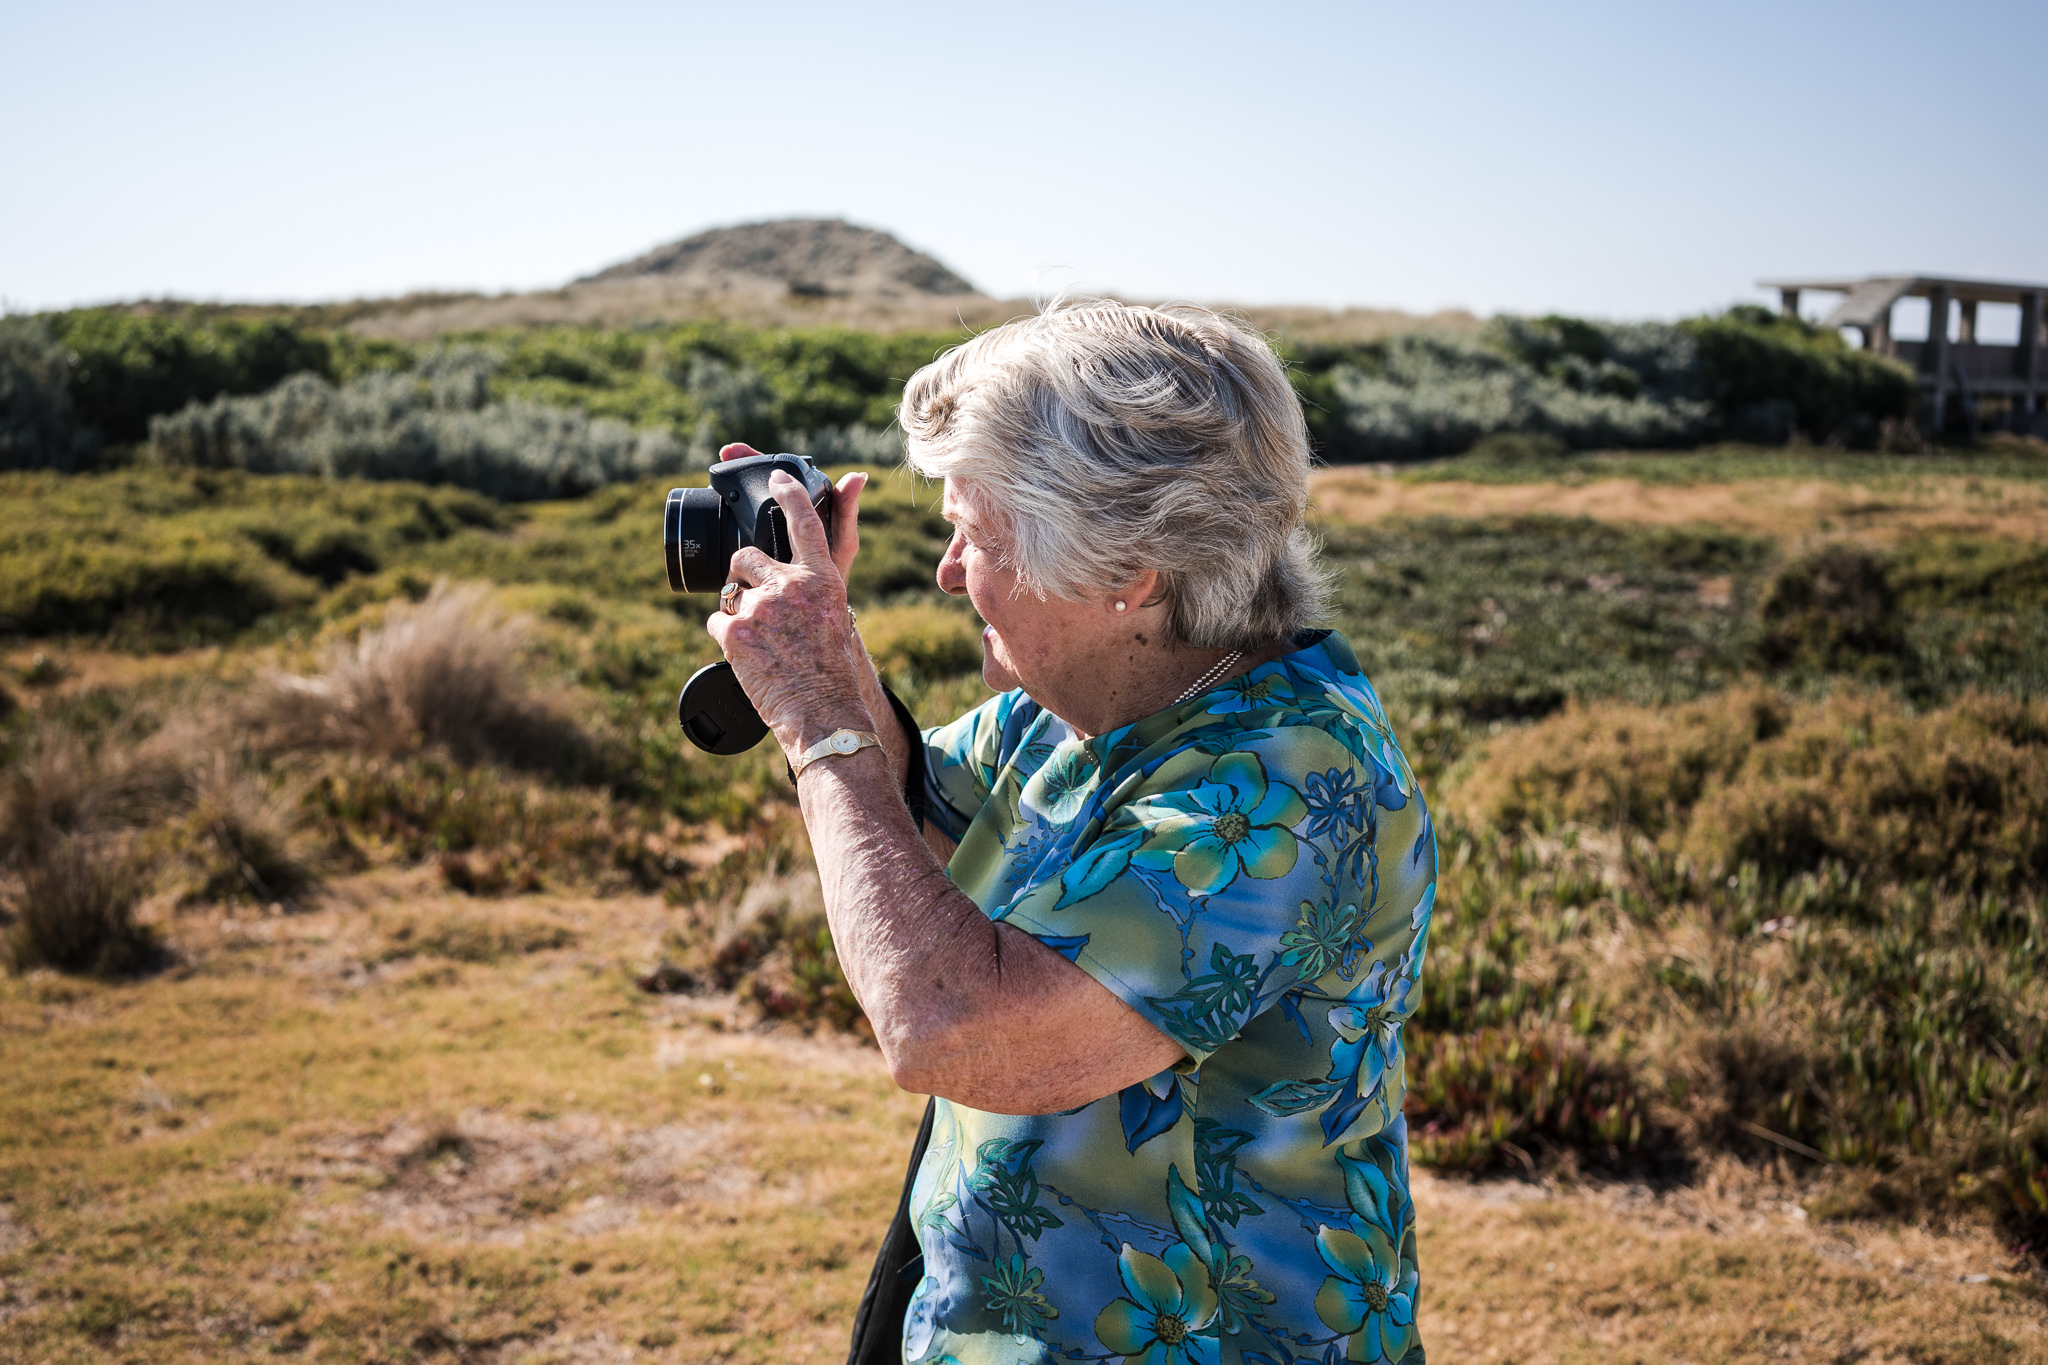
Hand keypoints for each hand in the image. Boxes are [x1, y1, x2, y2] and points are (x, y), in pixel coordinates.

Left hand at [707, 446, 875, 757]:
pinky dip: (725, 640)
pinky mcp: (735, 632)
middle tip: (755, 605)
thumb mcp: (840, 618)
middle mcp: (791, 586)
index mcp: (823, 580)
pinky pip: (715, 622)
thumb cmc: (833, 674)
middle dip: (743, 575)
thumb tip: (825, 544)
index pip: (805, 522)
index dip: (789, 493)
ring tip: (759, 644)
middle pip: (748, 557)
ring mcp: (761, 607)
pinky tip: (747, 659)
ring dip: (736, 613)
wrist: (822, 716)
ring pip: (729, 594)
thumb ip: (824, 582)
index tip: (776, 475)